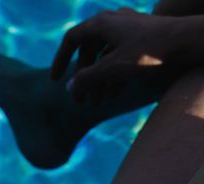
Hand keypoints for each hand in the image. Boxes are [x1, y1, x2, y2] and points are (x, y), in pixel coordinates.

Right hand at [51, 9, 185, 101]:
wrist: (187, 44)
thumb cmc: (150, 53)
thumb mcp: (112, 69)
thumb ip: (87, 79)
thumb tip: (69, 87)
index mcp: (102, 23)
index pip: (72, 39)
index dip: (60, 60)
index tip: (55, 82)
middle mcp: (114, 22)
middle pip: (88, 50)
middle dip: (83, 77)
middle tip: (81, 102)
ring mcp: (129, 30)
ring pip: (105, 55)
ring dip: (98, 80)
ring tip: (99, 102)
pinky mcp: (143, 39)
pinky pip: (120, 56)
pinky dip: (113, 74)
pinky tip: (116, 93)